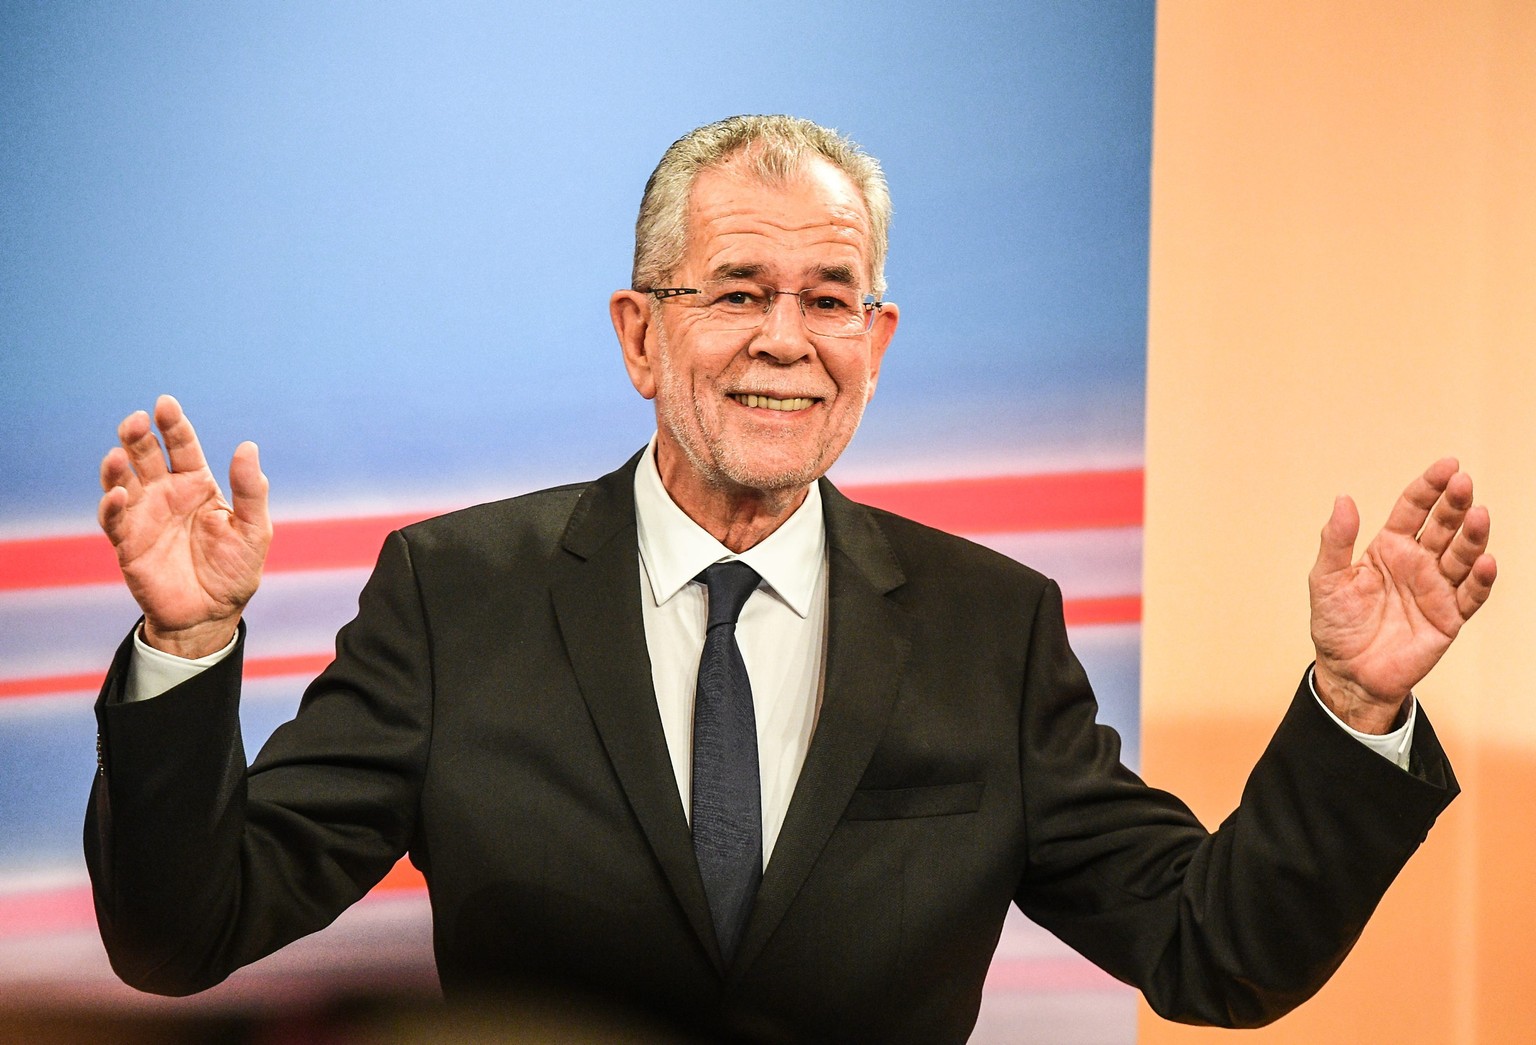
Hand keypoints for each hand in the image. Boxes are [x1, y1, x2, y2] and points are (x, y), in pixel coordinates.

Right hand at [98, 395, 271, 658]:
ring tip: (119, 454)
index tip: (165, 404)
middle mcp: (166, 494)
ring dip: (117, 467)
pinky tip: (118, 495)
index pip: (182, 447)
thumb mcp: (254, 528)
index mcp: (197, 485)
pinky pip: (114, 519)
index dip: (173, 425)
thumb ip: (250, 490)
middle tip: (136, 420)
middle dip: (138, 436)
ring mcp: (144, 516)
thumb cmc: (235, 569)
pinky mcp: (127, 543)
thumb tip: (248, 446)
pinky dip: (112, 506)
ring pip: (123, 481)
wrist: (212, 614)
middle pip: (146, 456)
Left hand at [1309, 458, 1495, 732]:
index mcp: (1389, 547)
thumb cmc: (1336, 624)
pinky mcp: (1450, 617)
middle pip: (1443, 526)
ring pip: (1462, 555)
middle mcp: (1418, 562)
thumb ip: (1336, 540)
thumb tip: (1343, 498)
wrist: (1348, 673)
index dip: (1429, 487)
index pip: (1413, 509)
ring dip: (1472, 536)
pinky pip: (1471, 595)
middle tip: (1463, 483)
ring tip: (1478, 514)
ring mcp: (1437, 588)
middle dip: (1454, 504)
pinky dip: (1480, 579)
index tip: (1448, 465)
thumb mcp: (1326, 579)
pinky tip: (1484, 561)